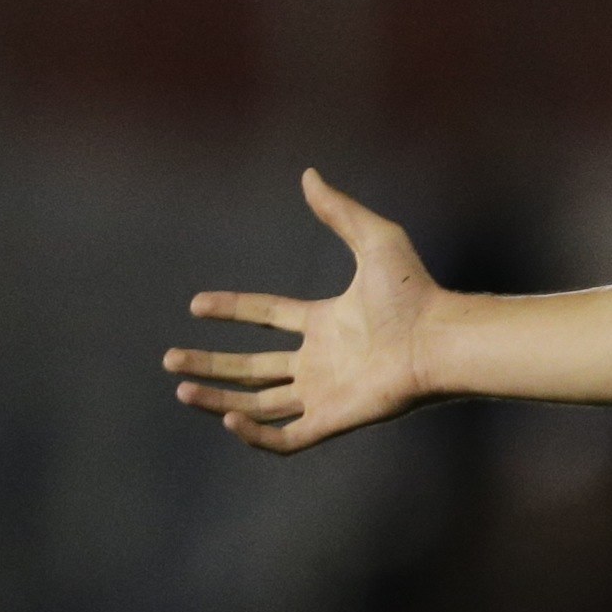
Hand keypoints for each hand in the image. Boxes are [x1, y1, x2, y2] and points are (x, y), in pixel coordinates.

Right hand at [164, 169, 442, 453]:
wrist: (441, 339)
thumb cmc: (417, 293)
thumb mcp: (374, 240)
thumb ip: (339, 211)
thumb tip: (309, 174)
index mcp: (325, 322)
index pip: (267, 317)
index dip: (232, 310)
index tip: (196, 305)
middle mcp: (321, 360)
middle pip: (253, 368)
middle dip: (210, 365)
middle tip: (170, 361)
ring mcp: (326, 393)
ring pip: (262, 404)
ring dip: (218, 399)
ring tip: (182, 390)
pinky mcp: (334, 420)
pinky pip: (288, 437)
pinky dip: (256, 433)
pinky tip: (229, 416)